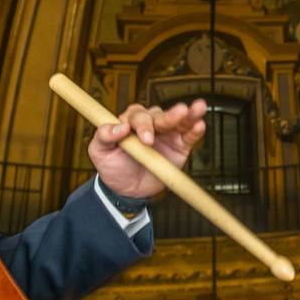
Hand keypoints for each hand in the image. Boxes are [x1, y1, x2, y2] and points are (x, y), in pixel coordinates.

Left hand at [88, 99, 207, 197]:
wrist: (128, 191)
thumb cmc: (113, 167)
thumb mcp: (99, 152)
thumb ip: (103, 136)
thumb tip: (119, 127)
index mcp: (129, 122)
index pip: (137, 116)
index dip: (143, 124)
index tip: (146, 139)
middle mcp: (150, 124)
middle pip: (160, 115)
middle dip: (168, 117)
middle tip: (175, 118)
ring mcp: (166, 134)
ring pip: (178, 120)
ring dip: (188, 114)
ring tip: (197, 108)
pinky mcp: (180, 146)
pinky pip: (189, 136)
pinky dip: (195, 130)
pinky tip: (200, 124)